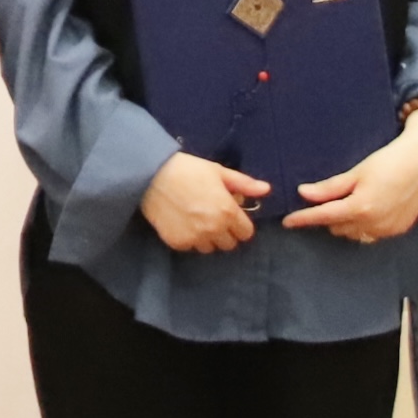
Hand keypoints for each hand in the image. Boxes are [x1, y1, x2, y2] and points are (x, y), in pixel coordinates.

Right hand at [139, 152, 265, 252]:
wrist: (150, 175)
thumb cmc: (187, 169)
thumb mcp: (218, 171)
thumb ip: (244, 183)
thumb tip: (267, 190)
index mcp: (228, 212)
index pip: (246, 233)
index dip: (240, 224)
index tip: (230, 215)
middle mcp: (214, 229)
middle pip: (229, 244)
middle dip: (225, 233)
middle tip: (212, 216)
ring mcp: (195, 238)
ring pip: (210, 248)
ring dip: (207, 238)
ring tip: (196, 219)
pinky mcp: (178, 243)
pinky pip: (191, 247)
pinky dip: (189, 238)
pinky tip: (182, 222)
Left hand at [286, 110, 417, 243]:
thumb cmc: (390, 160)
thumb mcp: (357, 171)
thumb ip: (330, 187)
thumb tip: (303, 194)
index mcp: (361, 208)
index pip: (324, 217)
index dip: (304, 219)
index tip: (287, 222)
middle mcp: (374, 224)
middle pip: (338, 227)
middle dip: (327, 217)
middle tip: (325, 200)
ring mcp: (388, 230)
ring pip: (354, 234)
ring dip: (345, 223)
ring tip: (347, 202)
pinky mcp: (399, 230)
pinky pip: (371, 234)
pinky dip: (363, 225)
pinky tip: (367, 209)